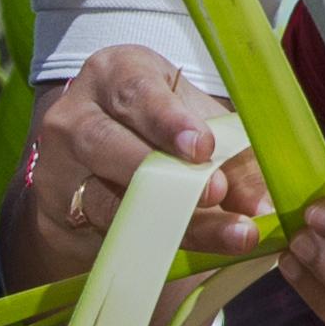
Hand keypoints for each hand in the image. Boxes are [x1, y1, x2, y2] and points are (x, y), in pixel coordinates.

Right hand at [24, 46, 275, 263]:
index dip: (168, 120)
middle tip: (216, 193)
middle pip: (110, 142)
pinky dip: (153, 242)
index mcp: (115, 73)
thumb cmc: (159, 127)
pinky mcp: (61, 209)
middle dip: (165, 172)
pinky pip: (105, 230)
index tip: (203, 148)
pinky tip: (189, 252)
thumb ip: (234, 158)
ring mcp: (61, 165)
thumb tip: (264, 206)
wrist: (101, 161)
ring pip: (107, 196)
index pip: (136, 91)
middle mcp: (77, 113)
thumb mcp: (195, 125)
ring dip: (170, 218)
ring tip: (223, 232)